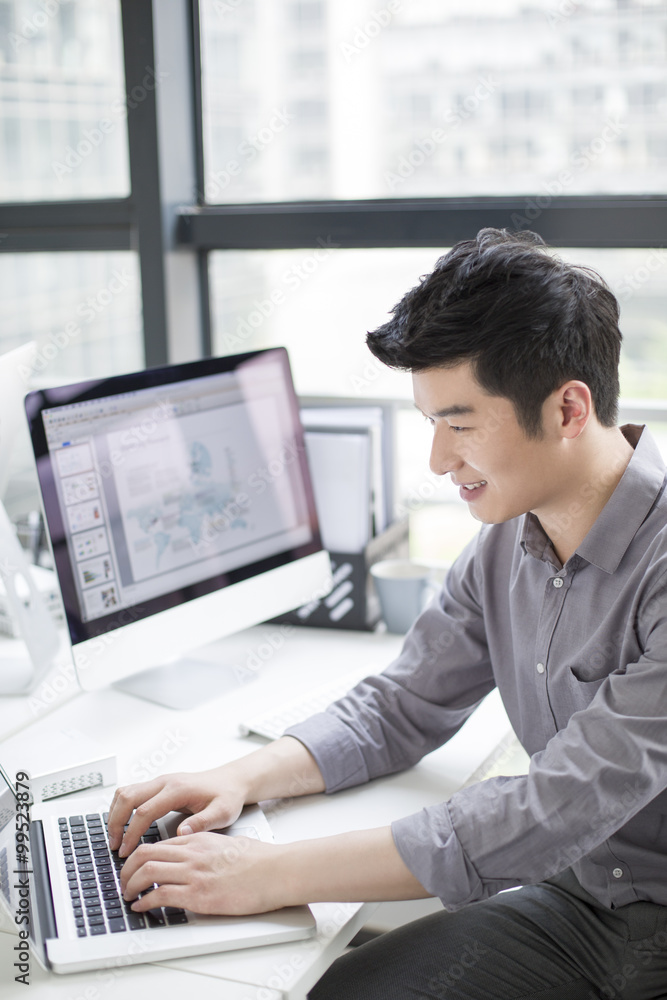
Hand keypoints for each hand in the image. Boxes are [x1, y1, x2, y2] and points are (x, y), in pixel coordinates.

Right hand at [107, 766, 246, 856]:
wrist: (231, 781)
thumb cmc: (227, 796)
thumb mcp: (222, 812)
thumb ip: (202, 823)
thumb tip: (181, 833)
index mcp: (178, 789)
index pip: (145, 811)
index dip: (132, 833)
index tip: (126, 852)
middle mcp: (165, 782)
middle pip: (127, 797)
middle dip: (115, 823)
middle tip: (115, 846)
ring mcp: (160, 782)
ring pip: (125, 792)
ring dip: (115, 814)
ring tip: (115, 837)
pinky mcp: (158, 786)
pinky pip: (131, 793)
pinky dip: (121, 808)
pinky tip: (122, 824)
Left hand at [120, 832, 286, 915]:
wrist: (275, 870)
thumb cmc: (258, 860)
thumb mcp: (225, 844)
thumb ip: (205, 847)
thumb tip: (193, 854)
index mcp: (198, 841)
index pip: (157, 844)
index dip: (137, 856)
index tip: (132, 867)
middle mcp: (192, 854)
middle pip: (145, 854)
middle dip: (127, 870)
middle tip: (123, 882)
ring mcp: (194, 873)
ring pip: (147, 872)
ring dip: (130, 885)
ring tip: (128, 895)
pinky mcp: (199, 894)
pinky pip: (161, 895)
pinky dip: (145, 901)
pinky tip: (142, 906)